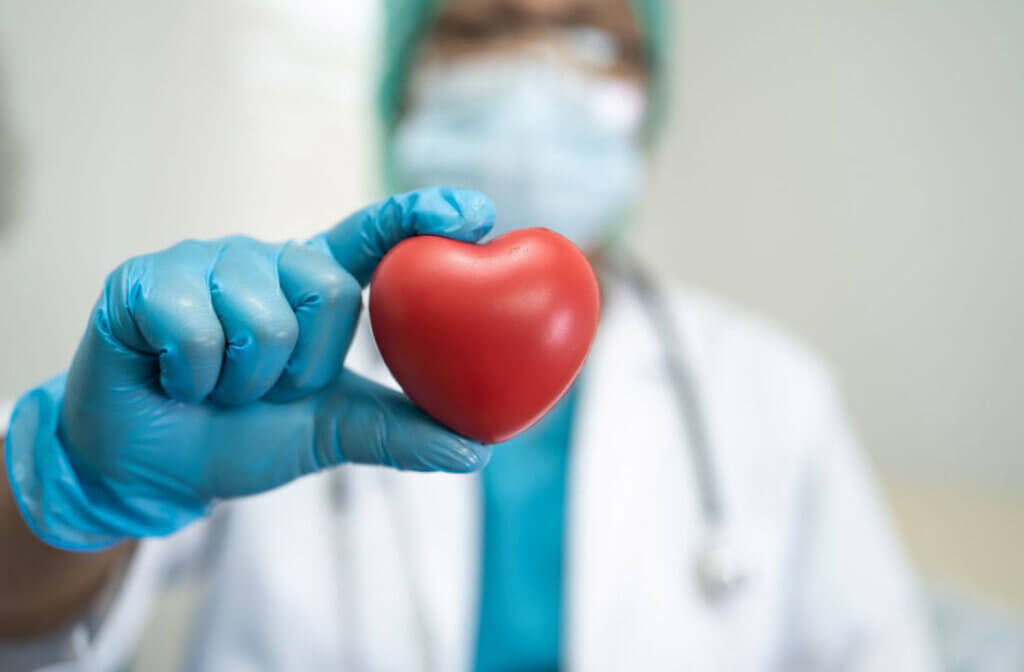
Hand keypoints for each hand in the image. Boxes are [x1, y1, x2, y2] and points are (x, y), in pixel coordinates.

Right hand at [4, 188, 495, 550]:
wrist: (154, 468)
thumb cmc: (243, 436)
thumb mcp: (330, 432)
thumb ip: (398, 432)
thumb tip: (476, 451)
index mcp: (312, 282)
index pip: (373, 235)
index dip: (421, 217)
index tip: (476, 214)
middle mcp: (266, 259)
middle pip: (327, 289)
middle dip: (302, 366)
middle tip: (266, 388)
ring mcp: (205, 262)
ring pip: (262, 318)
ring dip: (244, 381)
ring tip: (216, 386)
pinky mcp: (146, 279)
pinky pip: (196, 333)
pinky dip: (192, 380)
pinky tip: (174, 379)